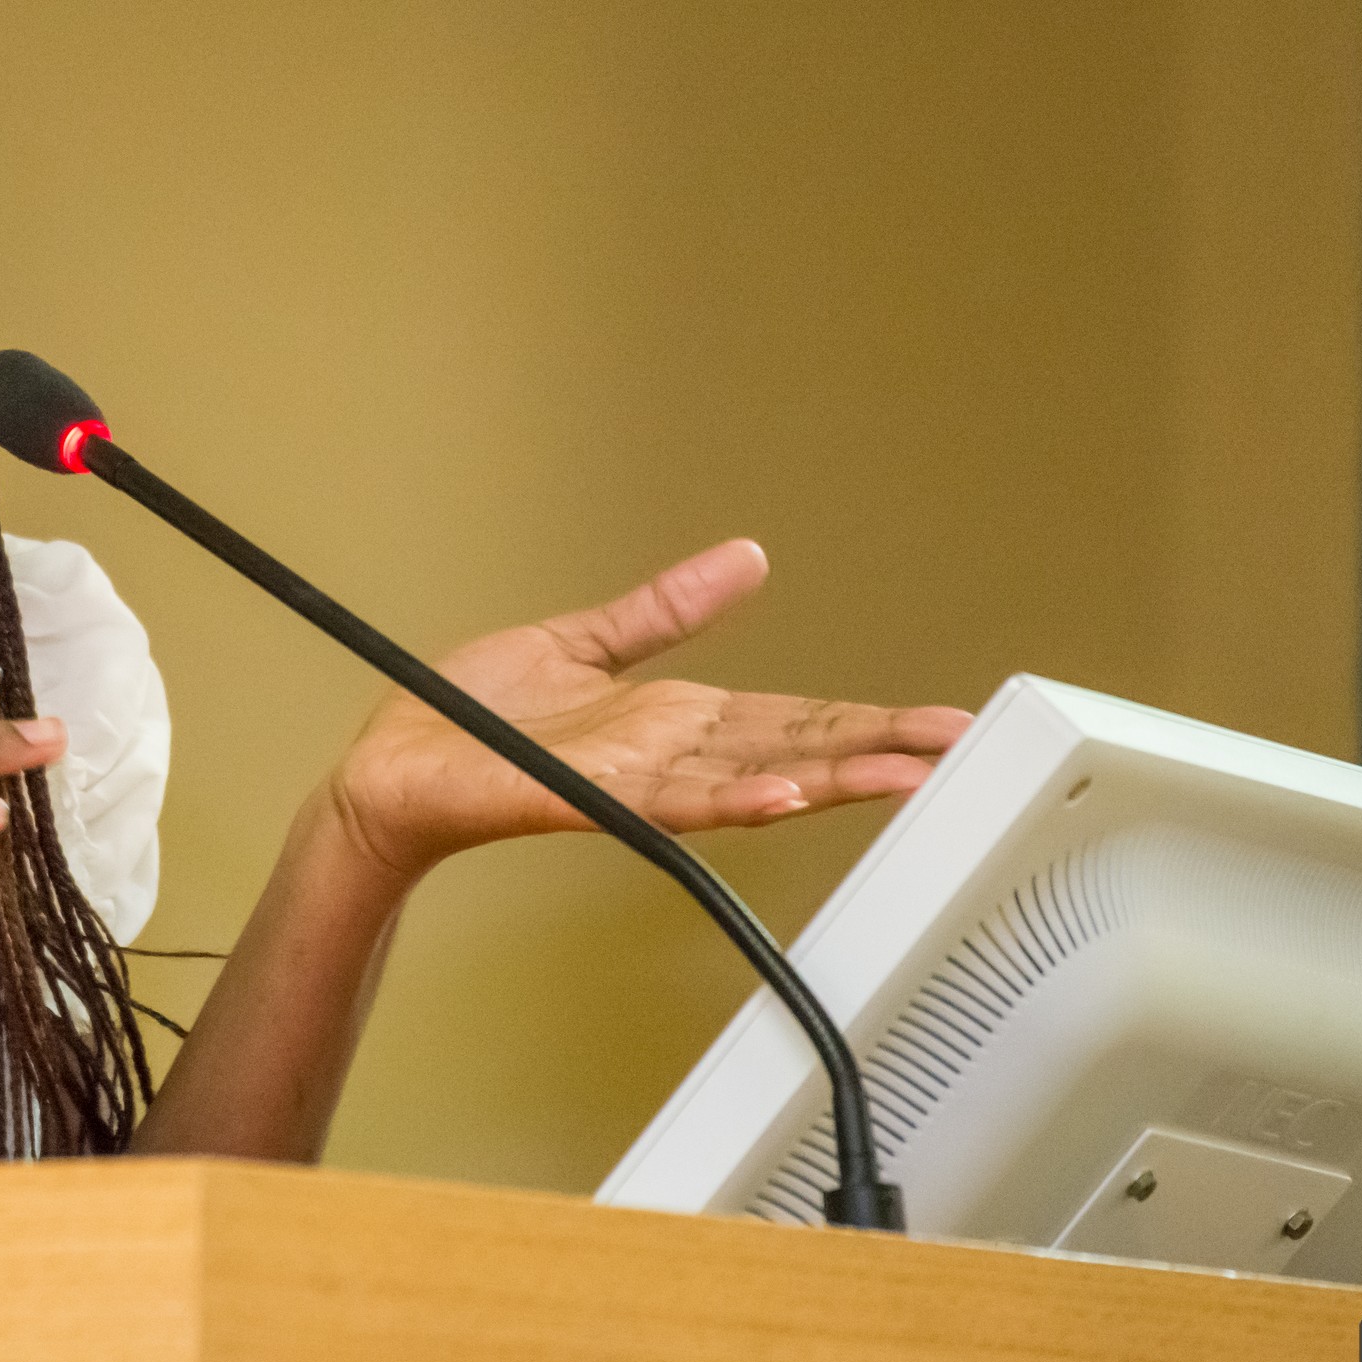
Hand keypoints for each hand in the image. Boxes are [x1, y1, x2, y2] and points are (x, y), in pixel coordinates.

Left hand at [322, 539, 969, 884]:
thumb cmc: (468, 719)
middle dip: (882, 752)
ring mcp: (634, 782)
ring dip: (831, 780)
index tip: (946, 723)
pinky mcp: (586, 797)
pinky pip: (671, 802)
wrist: (393, 766)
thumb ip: (667, 609)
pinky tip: (785, 796)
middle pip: (796, 752)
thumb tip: (744, 559)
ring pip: (754, 782)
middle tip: (968, 753)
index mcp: (676, 721)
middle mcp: (669, 756)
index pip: (794, 717)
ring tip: (906, 777)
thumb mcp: (584, 641)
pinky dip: (731, 799)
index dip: (869, 719)